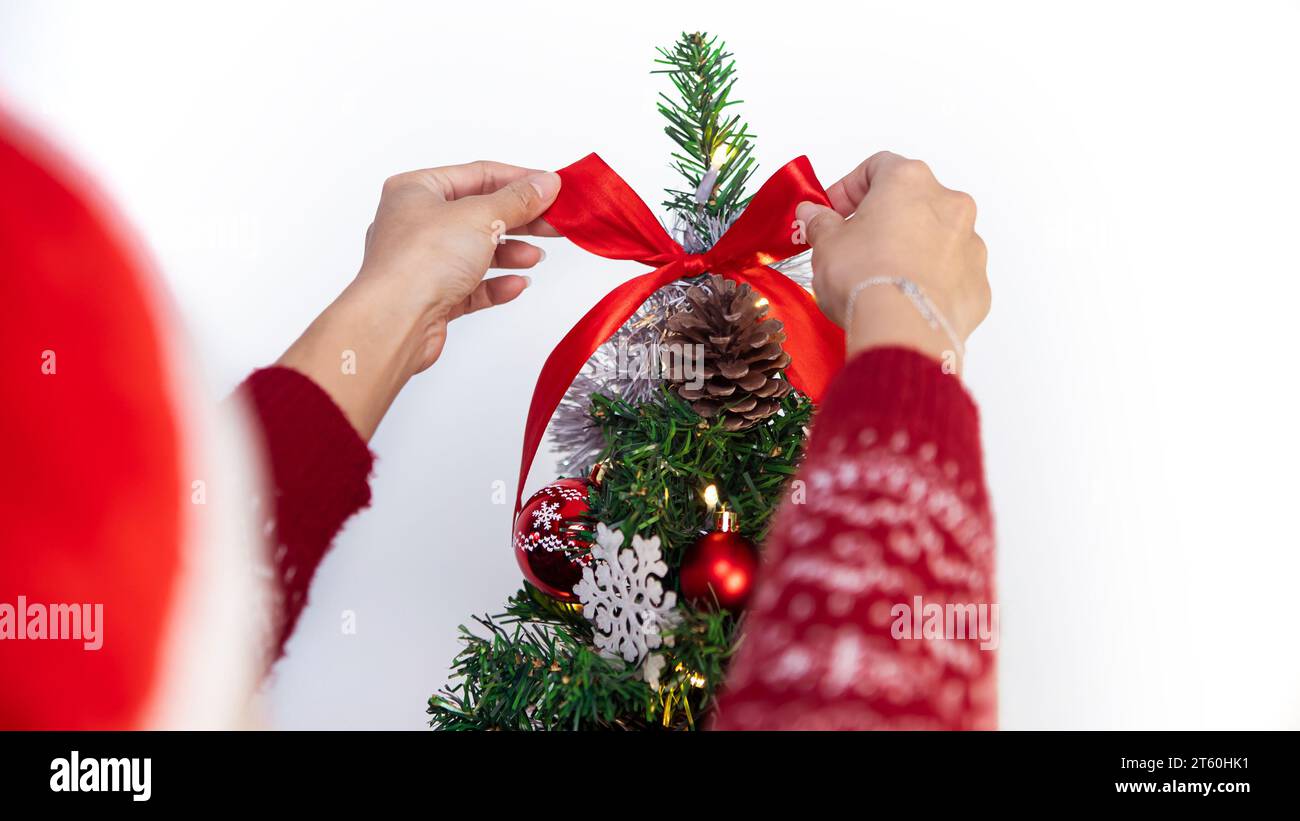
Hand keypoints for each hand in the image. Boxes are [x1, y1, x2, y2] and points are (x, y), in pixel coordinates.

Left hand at [278, 161, 560, 439]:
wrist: (396, 321)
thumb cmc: (421, 260)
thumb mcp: (481, 216)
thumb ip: (518, 200)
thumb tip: (546, 183)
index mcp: (416, 190)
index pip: (477, 175)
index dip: (519, 180)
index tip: (552, 188)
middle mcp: (415, 222)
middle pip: (479, 213)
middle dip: (519, 219)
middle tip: (555, 224)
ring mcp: (422, 261)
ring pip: (476, 251)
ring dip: (510, 253)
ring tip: (536, 256)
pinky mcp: (431, 297)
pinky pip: (471, 285)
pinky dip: (496, 284)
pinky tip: (517, 284)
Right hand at [796, 151, 988, 368]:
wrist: (902, 329)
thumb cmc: (866, 278)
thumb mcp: (826, 244)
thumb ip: (820, 223)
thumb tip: (814, 216)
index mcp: (909, 181)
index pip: (877, 167)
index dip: (850, 188)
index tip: (833, 211)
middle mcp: (948, 204)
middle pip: (912, 200)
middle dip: (884, 219)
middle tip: (855, 244)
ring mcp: (969, 243)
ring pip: (937, 236)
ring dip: (912, 248)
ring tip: (882, 277)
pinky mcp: (977, 282)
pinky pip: (952, 273)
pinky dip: (931, 280)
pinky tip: (906, 299)